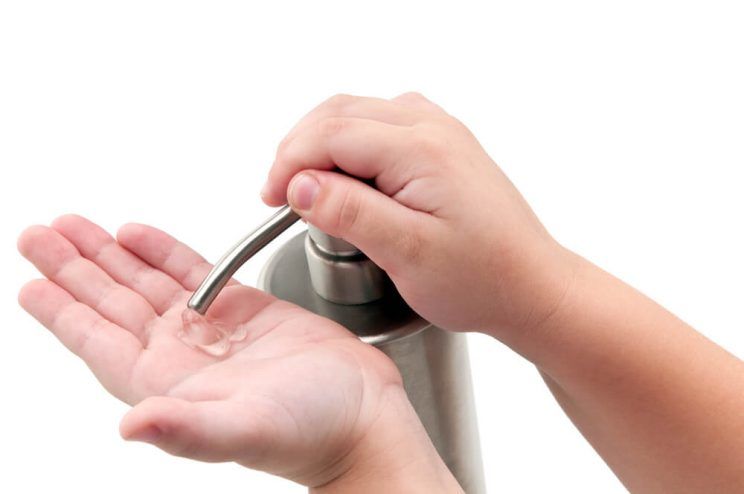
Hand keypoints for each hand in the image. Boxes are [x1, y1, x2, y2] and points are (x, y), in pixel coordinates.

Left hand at [17, 215, 456, 490]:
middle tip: (40, 234)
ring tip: (77, 227)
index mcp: (169, 383)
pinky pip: (195, 271)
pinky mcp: (246, 309)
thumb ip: (187, 430)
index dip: (63, 311)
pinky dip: (164, 250)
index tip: (31, 281)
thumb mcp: (245, 431)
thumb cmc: (312, 434)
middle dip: (75, 267)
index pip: (99, 341)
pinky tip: (140, 235)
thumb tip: (131, 426)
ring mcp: (213, 330)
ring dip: (110, 254)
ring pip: (147, 283)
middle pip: (113, 304)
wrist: (363, 416)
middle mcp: (183, 354)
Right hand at [261, 93, 574, 339]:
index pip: (332, 133)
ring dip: (322, 142)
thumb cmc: (482, 278)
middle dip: (299, 149)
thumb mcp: (408, 254)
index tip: (272, 199)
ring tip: (306, 186)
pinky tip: (345, 175)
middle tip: (280, 194)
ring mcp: (440, 132)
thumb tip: (300, 185)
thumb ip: (351, 213)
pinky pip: (381, 124)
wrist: (531, 286)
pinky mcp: (441, 146)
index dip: (290, 162)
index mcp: (422, 149)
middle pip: (341, 114)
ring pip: (358, 113)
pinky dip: (350, 143)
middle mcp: (432, 127)